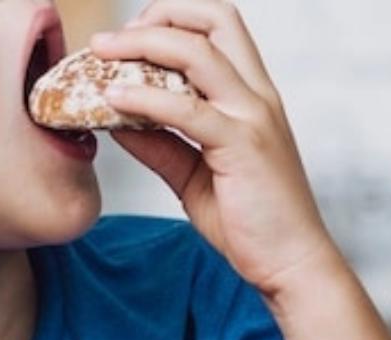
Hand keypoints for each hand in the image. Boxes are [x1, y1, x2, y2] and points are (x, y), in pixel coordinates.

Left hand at [91, 0, 339, 296]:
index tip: (128, 40)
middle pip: (213, 19)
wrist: (290, 263)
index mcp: (251, 96)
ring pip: (197, 53)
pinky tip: (113, 99)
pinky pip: (188, 110)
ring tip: (100, 56)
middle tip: (109, 41)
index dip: (172, 19)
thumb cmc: (250, 222)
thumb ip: (160, 145)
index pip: (218, 27)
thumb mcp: (193, 175)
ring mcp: (253, 117)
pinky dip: (145, 99)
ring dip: (142, 45)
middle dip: (157, 16)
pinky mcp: (243, 146)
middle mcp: (257, 95)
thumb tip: (115, 121)